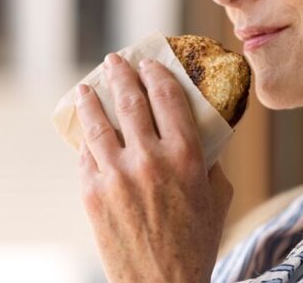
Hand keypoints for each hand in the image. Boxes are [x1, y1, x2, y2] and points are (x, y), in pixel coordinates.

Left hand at [75, 53, 232, 282]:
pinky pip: (87, 158)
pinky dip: (87, 142)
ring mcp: (116, 176)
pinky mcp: (92, 195)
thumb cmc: (197, 242)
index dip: (157, 73)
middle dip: (120, 74)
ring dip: (90, 100)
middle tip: (114, 61)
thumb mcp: (217, 197)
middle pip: (129, 101)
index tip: (149, 63)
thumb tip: (199, 136)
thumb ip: (208, 162)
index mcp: (185, 155)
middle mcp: (149, 158)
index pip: (167, 97)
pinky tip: (86, 135)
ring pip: (98, 125)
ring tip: (85, 88)